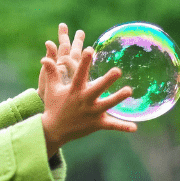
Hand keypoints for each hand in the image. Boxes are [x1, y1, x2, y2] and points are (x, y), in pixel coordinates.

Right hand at [38, 27, 136, 156]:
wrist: (54, 130)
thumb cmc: (54, 106)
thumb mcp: (52, 88)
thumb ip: (51, 72)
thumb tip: (45, 58)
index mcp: (74, 90)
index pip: (79, 74)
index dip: (85, 62)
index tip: (90, 49)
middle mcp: (84, 100)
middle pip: (97, 89)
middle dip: (107, 80)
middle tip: (117, 70)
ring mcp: (91, 113)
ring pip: (107, 105)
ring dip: (118, 98)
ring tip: (129, 91)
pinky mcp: (97, 124)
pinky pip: (112, 125)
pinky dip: (123, 127)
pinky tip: (134, 127)